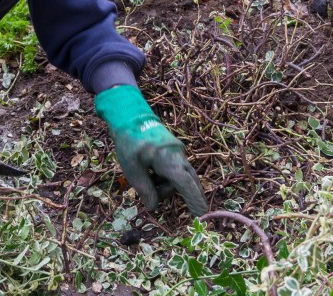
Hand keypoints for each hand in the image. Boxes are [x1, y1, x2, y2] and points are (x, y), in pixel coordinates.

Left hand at [95, 85, 207, 215]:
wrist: (131, 117)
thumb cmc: (130, 142)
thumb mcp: (131, 168)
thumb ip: (144, 189)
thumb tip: (153, 207)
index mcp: (169, 160)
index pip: (186, 184)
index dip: (195, 201)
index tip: (203, 215)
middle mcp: (179, 156)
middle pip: (188, 183)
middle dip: (186, 196)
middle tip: (193, 212)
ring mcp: (179, 154)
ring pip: (180, 178)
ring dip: (166, 185)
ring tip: (146, 176)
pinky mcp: (176, 153)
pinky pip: (176, 172)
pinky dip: (166, 178)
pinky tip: (151, 172)